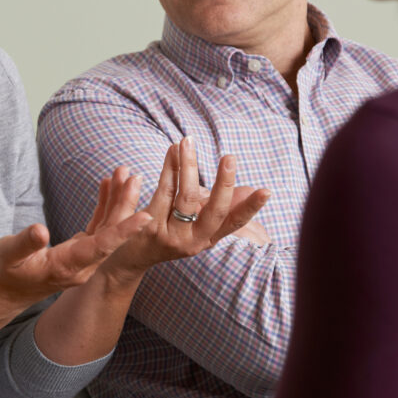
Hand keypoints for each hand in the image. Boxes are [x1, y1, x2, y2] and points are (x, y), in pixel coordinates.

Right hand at [0, 173, 150, 318]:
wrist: (0, 293)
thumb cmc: (2, 274)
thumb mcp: (7, 256)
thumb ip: (25, 243)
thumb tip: (40, 230)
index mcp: (67, 266)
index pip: (102, 246)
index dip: (124, 230)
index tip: (146, 217)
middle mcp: (81, 265)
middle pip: (110, 233)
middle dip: (124, 204)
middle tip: (134, 177)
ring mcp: (82, 258)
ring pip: (106, 228)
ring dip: (116, 201)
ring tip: (125, 174)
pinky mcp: (78, 250)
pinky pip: (97, 227)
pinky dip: (103, 205)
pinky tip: (107, 185)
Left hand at [102, 136, 269, 281]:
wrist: (130, 256)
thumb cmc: (170, 231)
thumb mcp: (197, 221)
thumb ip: (221, 205)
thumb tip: (249, 190)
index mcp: (208, 238)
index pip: (234, 222)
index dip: (251, 207)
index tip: (267, 190)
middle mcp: (192, 241)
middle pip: (213, 211)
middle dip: (223, 183)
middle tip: (230, 157)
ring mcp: (171, 236)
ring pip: (185, 197)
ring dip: (188, 166)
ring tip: (188, 141)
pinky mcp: (149, 227)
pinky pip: (163, 192)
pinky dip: (168, 169)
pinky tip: (172, 151)